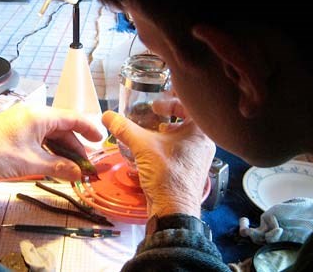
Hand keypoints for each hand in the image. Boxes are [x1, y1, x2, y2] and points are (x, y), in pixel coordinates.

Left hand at [0, 103, 103, 181]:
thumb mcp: (31, 164)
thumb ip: (59, 167)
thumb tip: (79, 173)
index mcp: (40, 115)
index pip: (72, 118)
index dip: (89, 128)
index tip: (101, 140)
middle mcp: (33, 114)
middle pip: (62, 128)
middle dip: (75, 147)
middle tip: (85, 165)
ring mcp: (22, 122)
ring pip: (50, 135)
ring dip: (61, 151)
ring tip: (71, 168)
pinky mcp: (14, 131)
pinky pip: (39, 138)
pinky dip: (48, 151)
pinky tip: (52, 164)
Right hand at [102, 97, 215, 217]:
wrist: (173, 211)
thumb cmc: (168, 177)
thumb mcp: (142, 147)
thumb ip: (124, 128)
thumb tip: (108, 116)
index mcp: (200, 132)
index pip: (188, 106)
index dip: (170, 102)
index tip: (155, 106)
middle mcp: (203, 144)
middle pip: (186, 121)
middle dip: (167, 118)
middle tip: (152, 116)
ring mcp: (198, 159)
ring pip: (183, 138)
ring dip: (166, 133)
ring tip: (151, 134)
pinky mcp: (190, 171)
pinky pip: (181, 152)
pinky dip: (168, 147)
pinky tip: (152, 153)